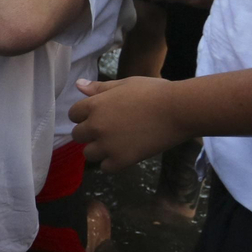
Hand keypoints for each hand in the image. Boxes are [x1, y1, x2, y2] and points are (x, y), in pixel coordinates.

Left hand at [69, 76, 190, 170]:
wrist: (177, 110)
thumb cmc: (153, 92)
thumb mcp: (124, 84)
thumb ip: (99, 88)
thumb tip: (78, 85)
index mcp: (94, 105)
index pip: (73, 114)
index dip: (84, 116)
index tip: (99, 116)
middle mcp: (96, 126)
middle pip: (77, 135)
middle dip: (89, 133)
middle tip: (109, 130)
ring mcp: (107, 145)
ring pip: (88, 154)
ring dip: (98, 150)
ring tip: (116, 143)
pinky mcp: (121, 160)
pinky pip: (105, 168)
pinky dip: (112, 163)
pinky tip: (124, 154)